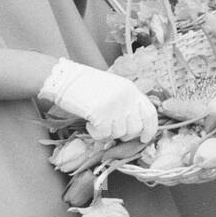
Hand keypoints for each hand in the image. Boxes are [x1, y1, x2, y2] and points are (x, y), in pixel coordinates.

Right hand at [38, 58, 156, 142]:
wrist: (64, 78)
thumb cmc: (86, 85)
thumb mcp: (113, 88)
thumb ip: (125, 104)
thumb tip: (133, 129)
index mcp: (131, 90)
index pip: (150, 113)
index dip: (150, 129)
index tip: (144, 138)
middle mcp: (126, 98)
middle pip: (135, 128)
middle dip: (124, 135)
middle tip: (110, 129)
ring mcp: (115, 106)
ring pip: (119, 133)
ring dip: (107, 132)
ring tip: (96, 120)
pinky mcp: (101, 114)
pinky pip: (103, 135)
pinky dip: (95, 133)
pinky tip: (89, 123)